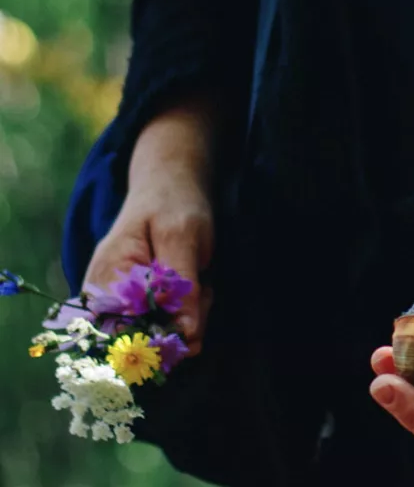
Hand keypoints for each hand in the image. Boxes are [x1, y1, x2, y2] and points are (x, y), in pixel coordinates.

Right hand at [82, 104, 215, 353]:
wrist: (168, 185)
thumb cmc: (172, 203)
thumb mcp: (183, 236)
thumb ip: (184, 286)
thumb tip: (187, 337)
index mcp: (105, 281)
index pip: (130, 336)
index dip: (168, 335)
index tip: (196, 314)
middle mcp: (102, 301)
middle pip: (147, 338)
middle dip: (185, 319)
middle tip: (202, 284)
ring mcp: (118, 305)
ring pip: (162, 333)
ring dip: (191, 312)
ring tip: (198, 277)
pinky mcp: (136, 306)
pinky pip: (166, 323)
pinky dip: (188, 309)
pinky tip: (193, 284)